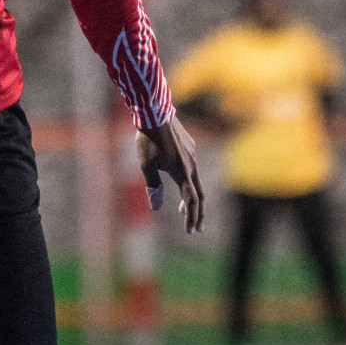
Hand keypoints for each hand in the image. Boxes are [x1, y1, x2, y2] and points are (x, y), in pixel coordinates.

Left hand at [137, 114, 205, 232]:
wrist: (155, 113)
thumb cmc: (148, 140)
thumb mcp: (146, 165)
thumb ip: (153, 186)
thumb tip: (156, 207)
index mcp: (183, 173)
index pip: (191, 202)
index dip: (191, 218)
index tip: (190, 231)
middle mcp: (192, 166)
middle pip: (199, 195)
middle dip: (197, 214)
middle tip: (196, 228)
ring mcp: (193, 155)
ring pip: (197, 181)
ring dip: (192, 198)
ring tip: (184, 210)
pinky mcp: (190, 146)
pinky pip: (193, 168)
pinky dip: (189, 181)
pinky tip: (180, 179)